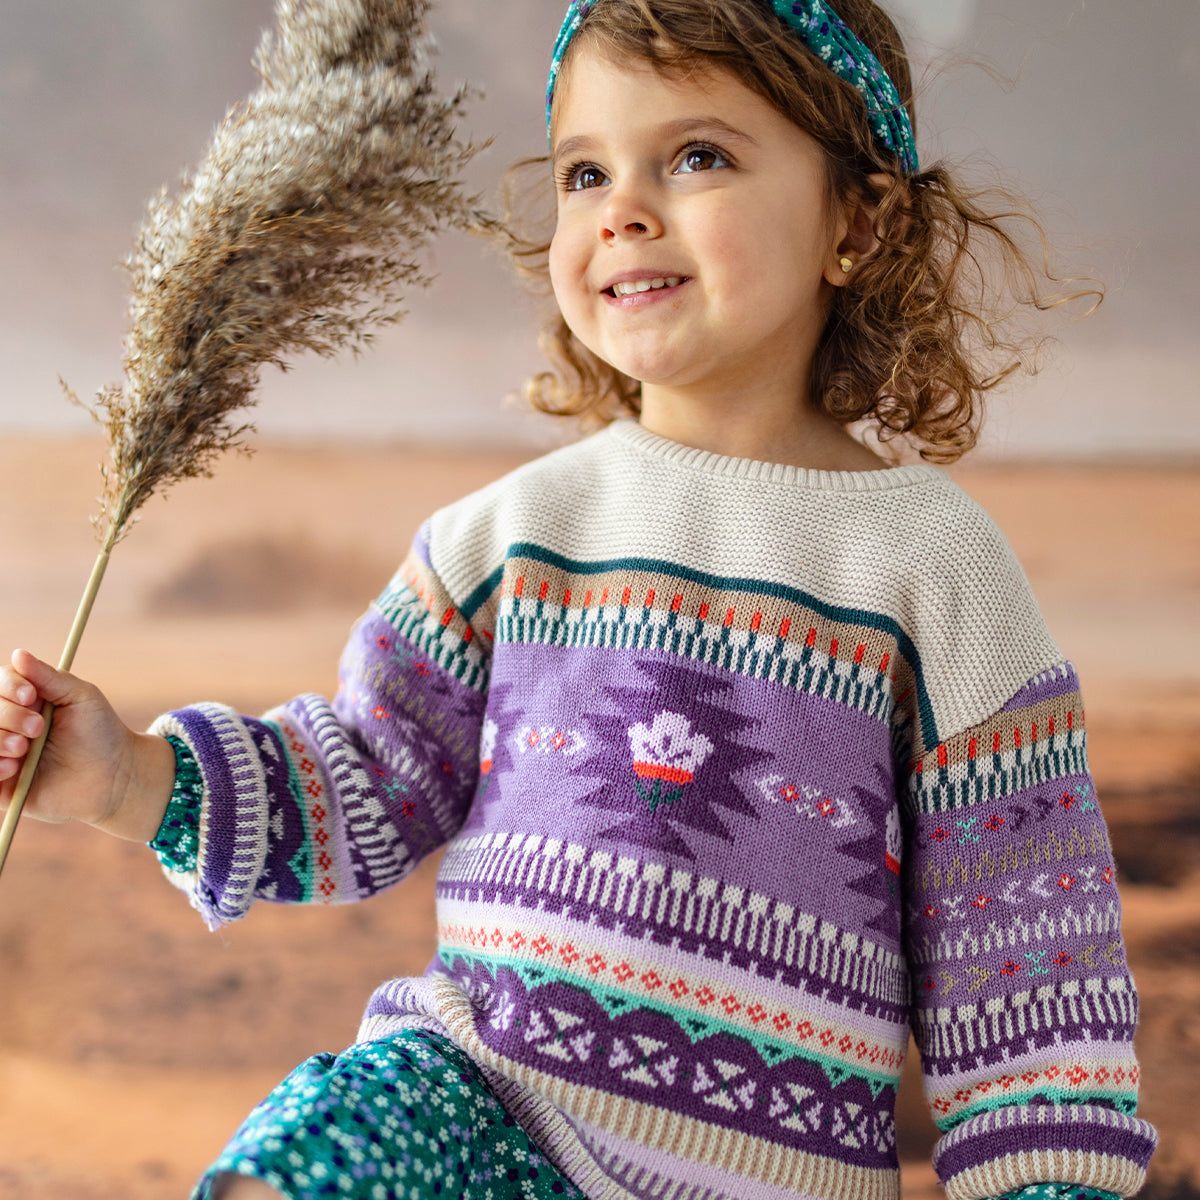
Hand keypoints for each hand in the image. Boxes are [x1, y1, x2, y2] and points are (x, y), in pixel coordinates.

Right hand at [0, 649, 173, 841]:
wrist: (114, 776)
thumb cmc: (101, 732)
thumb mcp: (81, 696)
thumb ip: (49, 677)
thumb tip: (18, 654)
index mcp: (26, 700)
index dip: (8, 686)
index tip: (30, 695)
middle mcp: (10, 724)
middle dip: (8, 715)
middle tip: (38, 728)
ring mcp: (4, 753)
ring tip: (24, 748)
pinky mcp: (3, 784)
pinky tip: (12, 768)